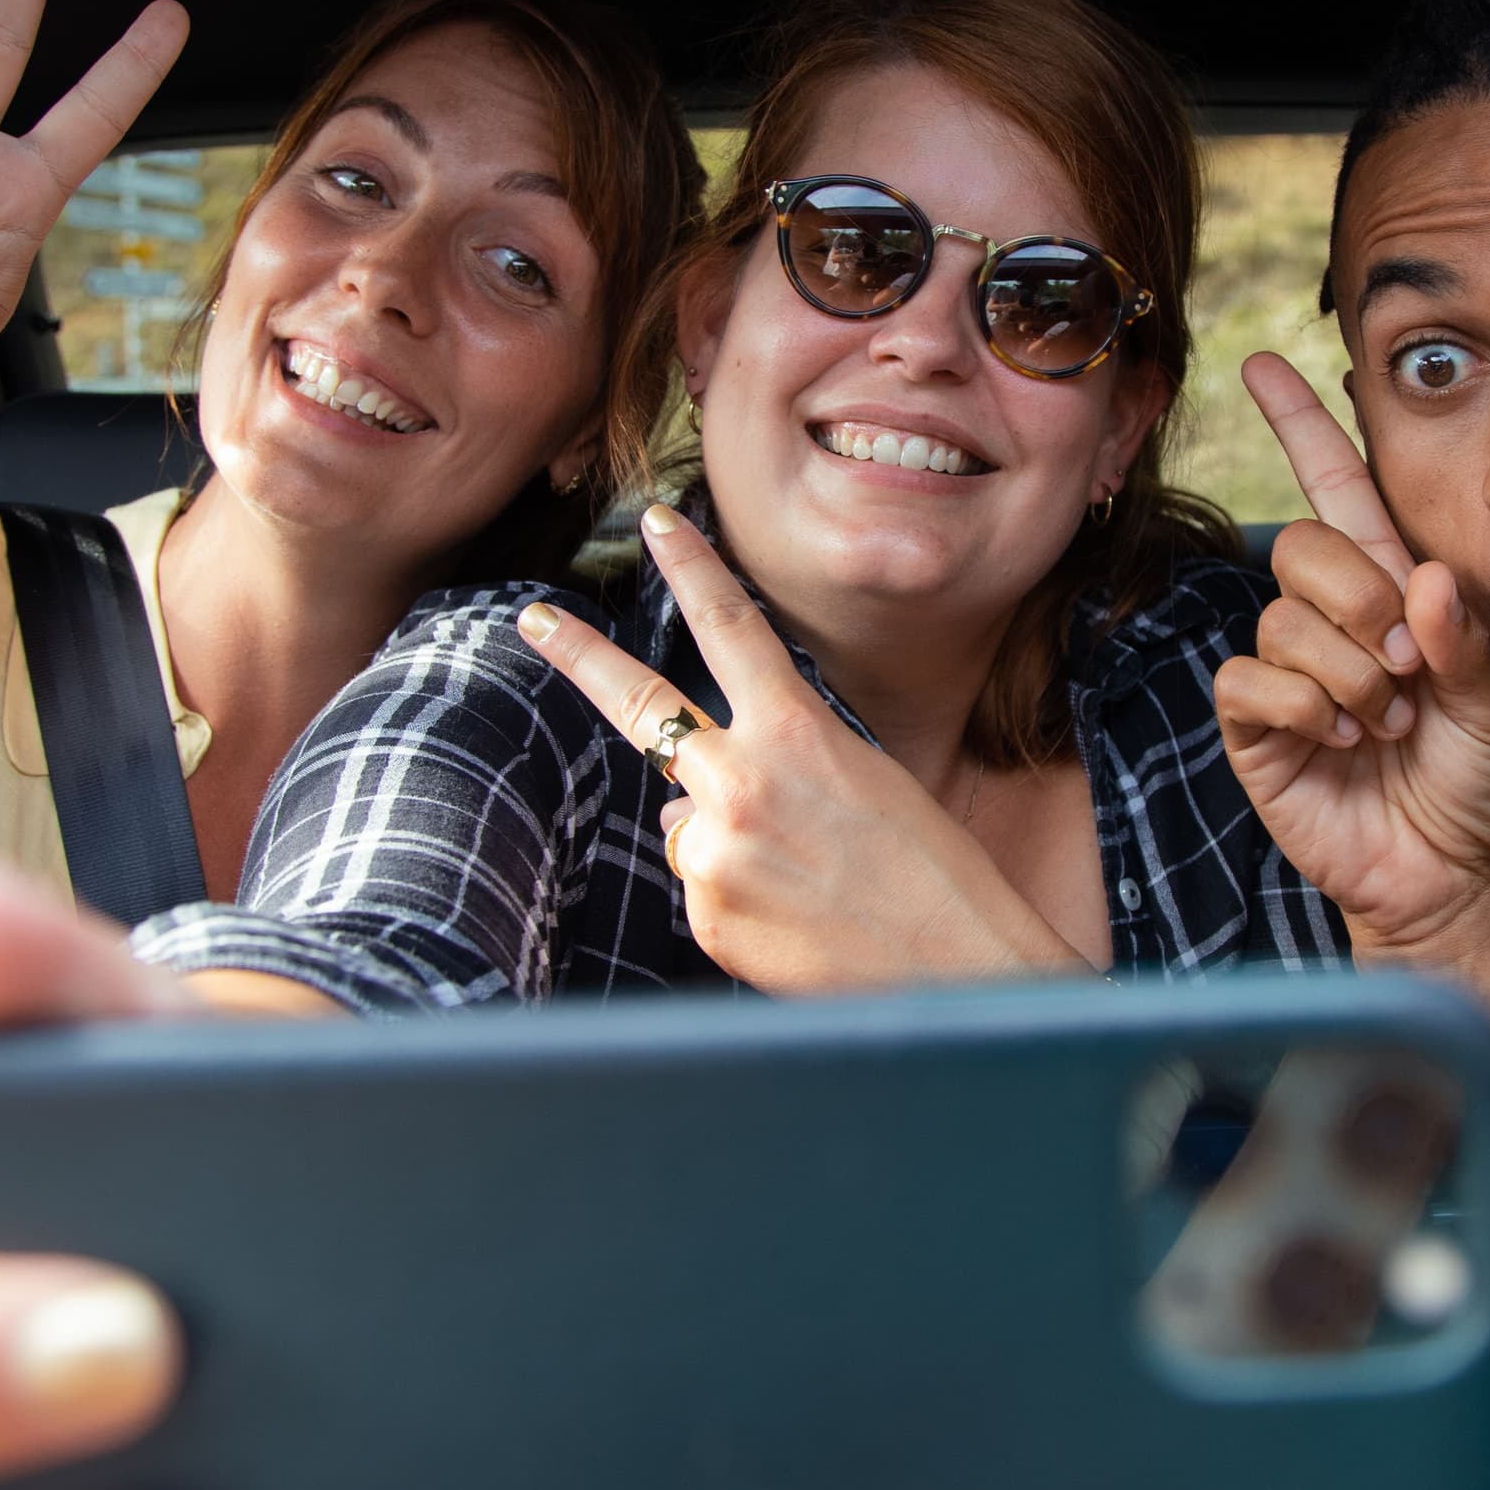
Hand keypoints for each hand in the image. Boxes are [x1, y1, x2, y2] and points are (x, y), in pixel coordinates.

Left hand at [515, 504, 1095, 990]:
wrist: (955, 967)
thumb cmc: (931, 871)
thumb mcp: (865, 781)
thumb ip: (772, 765)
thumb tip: (687, 797)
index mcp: (796, 732)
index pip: (729, 625)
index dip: (689, 566)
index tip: (655, 523)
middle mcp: (741, 782)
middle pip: (641, 704)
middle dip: (580, 656)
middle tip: (534, 620)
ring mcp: (715, 851)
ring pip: (685, 823)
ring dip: (727, 842)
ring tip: (808, 881)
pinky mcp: (706, 915)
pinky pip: (702, 889)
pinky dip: (739, 901)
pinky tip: (798, 921)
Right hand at [1211, 354, 1489, 972]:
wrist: (1451, 871)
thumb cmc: (1480, 781)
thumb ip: (1467, 640)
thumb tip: (1423, 582)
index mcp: (1394, 589)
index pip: (1337, 488)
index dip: (1299, 424)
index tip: (1260, 363)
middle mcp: (1332, 617)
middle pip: (1306, 547)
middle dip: (1365, 605)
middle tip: (1409, 672)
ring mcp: (1288, 671)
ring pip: (1284, 620)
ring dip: (1350, 677)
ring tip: (1387, 725)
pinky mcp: (1255, 727)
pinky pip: (1251, 682)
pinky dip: (1307, 711)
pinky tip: (1344, 743)